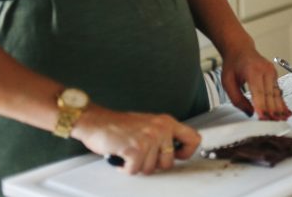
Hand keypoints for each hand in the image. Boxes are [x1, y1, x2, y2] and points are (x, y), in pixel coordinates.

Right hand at [71, 105, 199, 174]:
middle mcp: (161, 129)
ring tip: (129, 153)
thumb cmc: (120, 126)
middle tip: (142, 156)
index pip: (194, 139)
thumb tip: (176, 151)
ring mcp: (149, 138)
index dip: (186, 153)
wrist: (97, 122)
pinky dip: (125, 168)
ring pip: (150, 169)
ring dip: (137, 166)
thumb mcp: (150, 125)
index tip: (177, 156)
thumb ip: (164, 136)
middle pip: (169, 163)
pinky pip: (135, 170)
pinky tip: (122, 157)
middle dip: (153, 165)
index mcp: (167, 122)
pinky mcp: (135, 148)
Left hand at [219, 46, 291, 120]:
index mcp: (252, 71)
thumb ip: (237, 99)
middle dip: (272, 110)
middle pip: (270, 94)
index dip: (261, 106)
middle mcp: (265, 70)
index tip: (263, 117)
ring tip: (282, 119)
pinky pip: (278, 90)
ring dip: (280, 107)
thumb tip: (249, 112)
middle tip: (273, 123)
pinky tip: (285, 111)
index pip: (258, 91)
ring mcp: (272, 71)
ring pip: (276, 93)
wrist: (240, 49)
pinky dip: (281, 102)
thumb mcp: (227, 82)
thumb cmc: (233, 65)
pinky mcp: (275, 74)